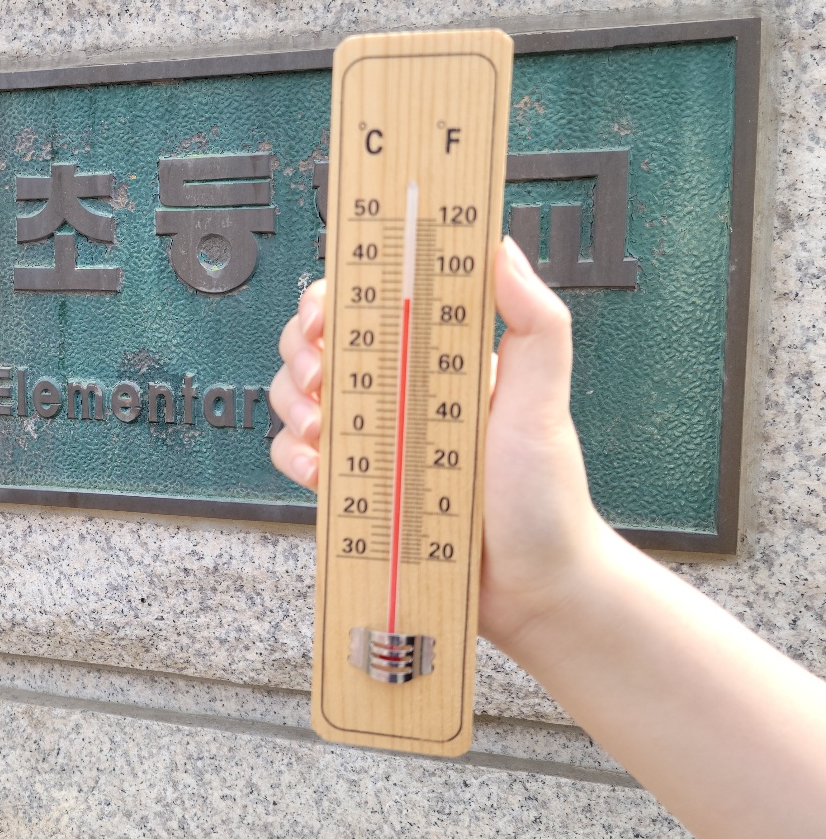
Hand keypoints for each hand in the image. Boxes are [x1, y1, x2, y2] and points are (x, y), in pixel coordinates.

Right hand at [268, 236, 613, 647]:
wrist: (532, 591)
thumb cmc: (545, 497)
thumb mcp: (545, 400)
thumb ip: (535, 322)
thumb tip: (500, 247)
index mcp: (436, 359)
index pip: (372, 302)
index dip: (335, 296)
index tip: (327, 309)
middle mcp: (396, 392)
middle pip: (318, 344)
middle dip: (301, 349)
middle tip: (319, 373)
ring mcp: (370, 440)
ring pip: (297, 396)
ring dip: (293, 402)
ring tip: (323, 431)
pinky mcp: (353, 487)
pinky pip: (298, 458)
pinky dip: (296, 458)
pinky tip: (321, 474)